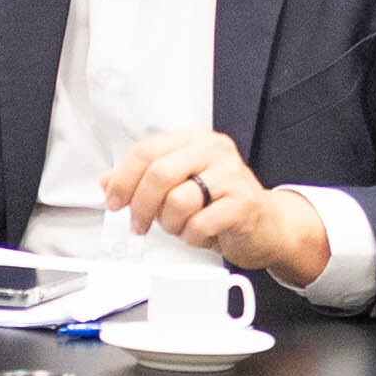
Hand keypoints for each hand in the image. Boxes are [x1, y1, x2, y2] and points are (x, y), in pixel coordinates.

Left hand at [101, 128, 330, 282]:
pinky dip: (192, 237)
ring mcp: (230, 175)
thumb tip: (107, 182)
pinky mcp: (242, 204)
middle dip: (141, 206)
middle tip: (139, 224)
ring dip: (170, 224)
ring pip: (177, 202)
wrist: (268, 225)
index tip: (115, 201)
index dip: (123, 180)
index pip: (147, 151)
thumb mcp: (180, 185)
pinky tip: (201, 233)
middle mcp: (214, 150)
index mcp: (194, 139)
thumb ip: (144, 180)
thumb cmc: (222, 203)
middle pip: (158, 174)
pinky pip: (198, 225)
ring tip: (181, 226)